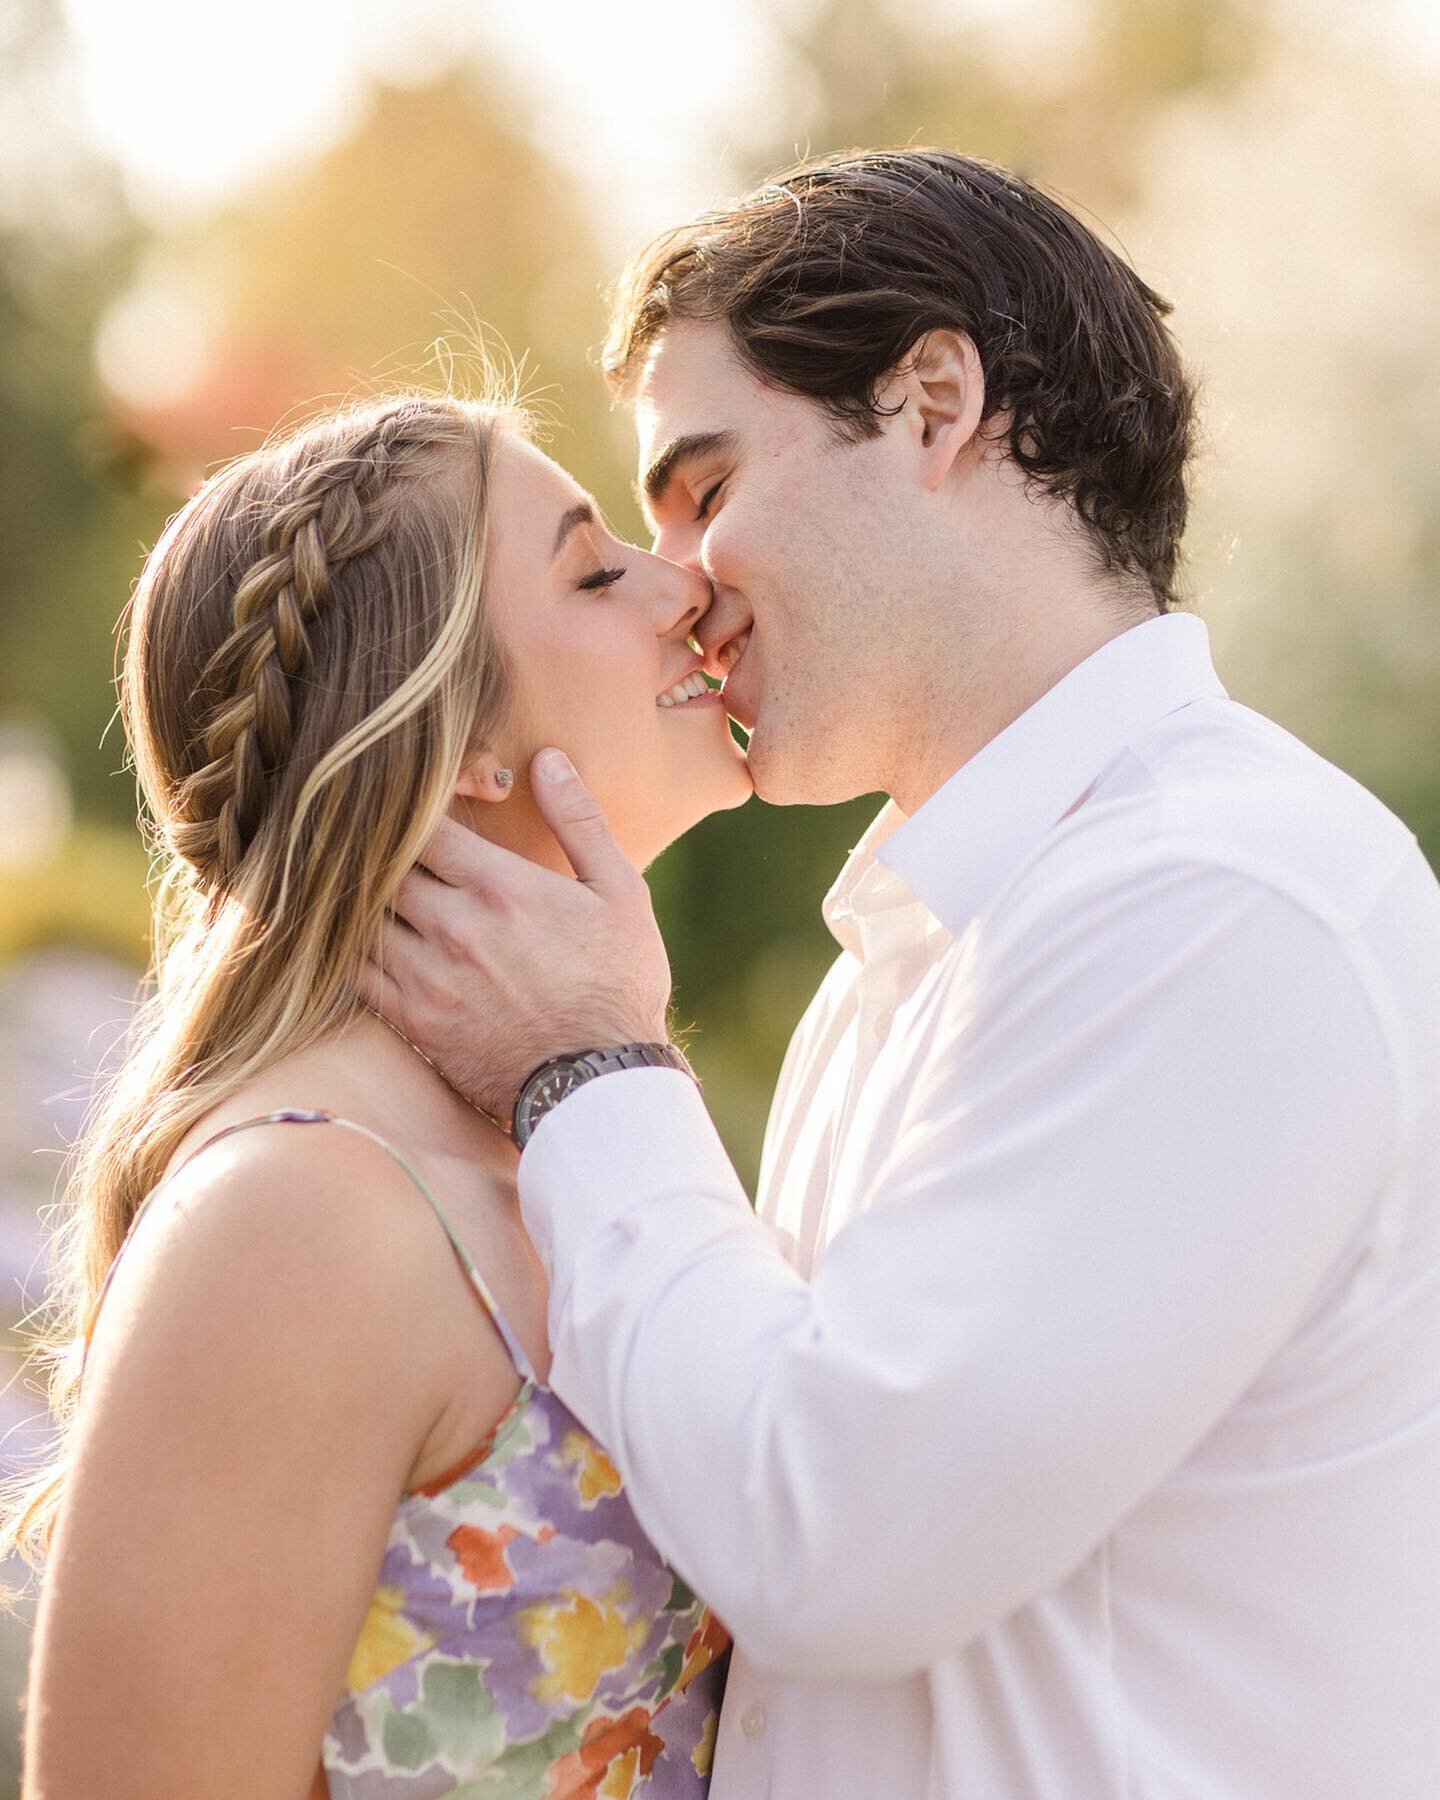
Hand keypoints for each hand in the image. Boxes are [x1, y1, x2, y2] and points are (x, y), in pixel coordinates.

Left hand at [360, 749, 672, 1122]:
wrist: (598, 1084)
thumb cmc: (618, 983)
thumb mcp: (620, 893)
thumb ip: (579, 821)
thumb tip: (548, 759)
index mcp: (499, 885)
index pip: (421, 823)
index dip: (404, 804)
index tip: (403, 799)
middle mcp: (453, 926)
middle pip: (380, 864)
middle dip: (372, 844)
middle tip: (363, 831)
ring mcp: (427, 975)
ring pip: (360, 915)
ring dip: (355, 894)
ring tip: (352, 878)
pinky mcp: (413, 1019)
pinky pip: (355, 972)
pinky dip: (347, 947)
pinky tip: (352, 935)